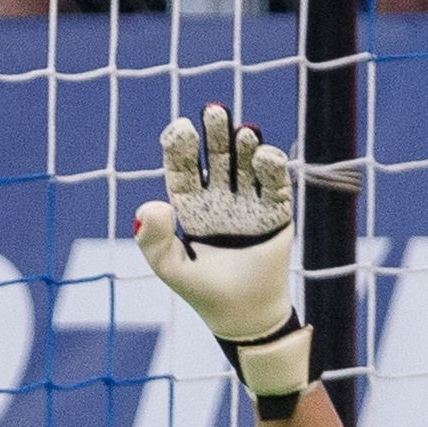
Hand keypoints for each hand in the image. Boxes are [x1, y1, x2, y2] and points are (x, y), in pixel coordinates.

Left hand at [134, 105, 294, 344]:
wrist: (245, 316)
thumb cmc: (203, 292)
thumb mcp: (169, 268)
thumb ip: (152, 240)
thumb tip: (149, 205)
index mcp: (192, 207)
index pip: (184, 169)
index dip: (182, 147)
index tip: (180, 128)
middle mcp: (221, 199)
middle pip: (218, 157)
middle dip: (216, 134)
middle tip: (214, 110)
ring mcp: (250, 204)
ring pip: (247, 165)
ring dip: (245, 145)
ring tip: (244, 130)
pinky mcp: (277, 213)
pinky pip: (275, 185)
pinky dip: (272, 168)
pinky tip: (265, 155)